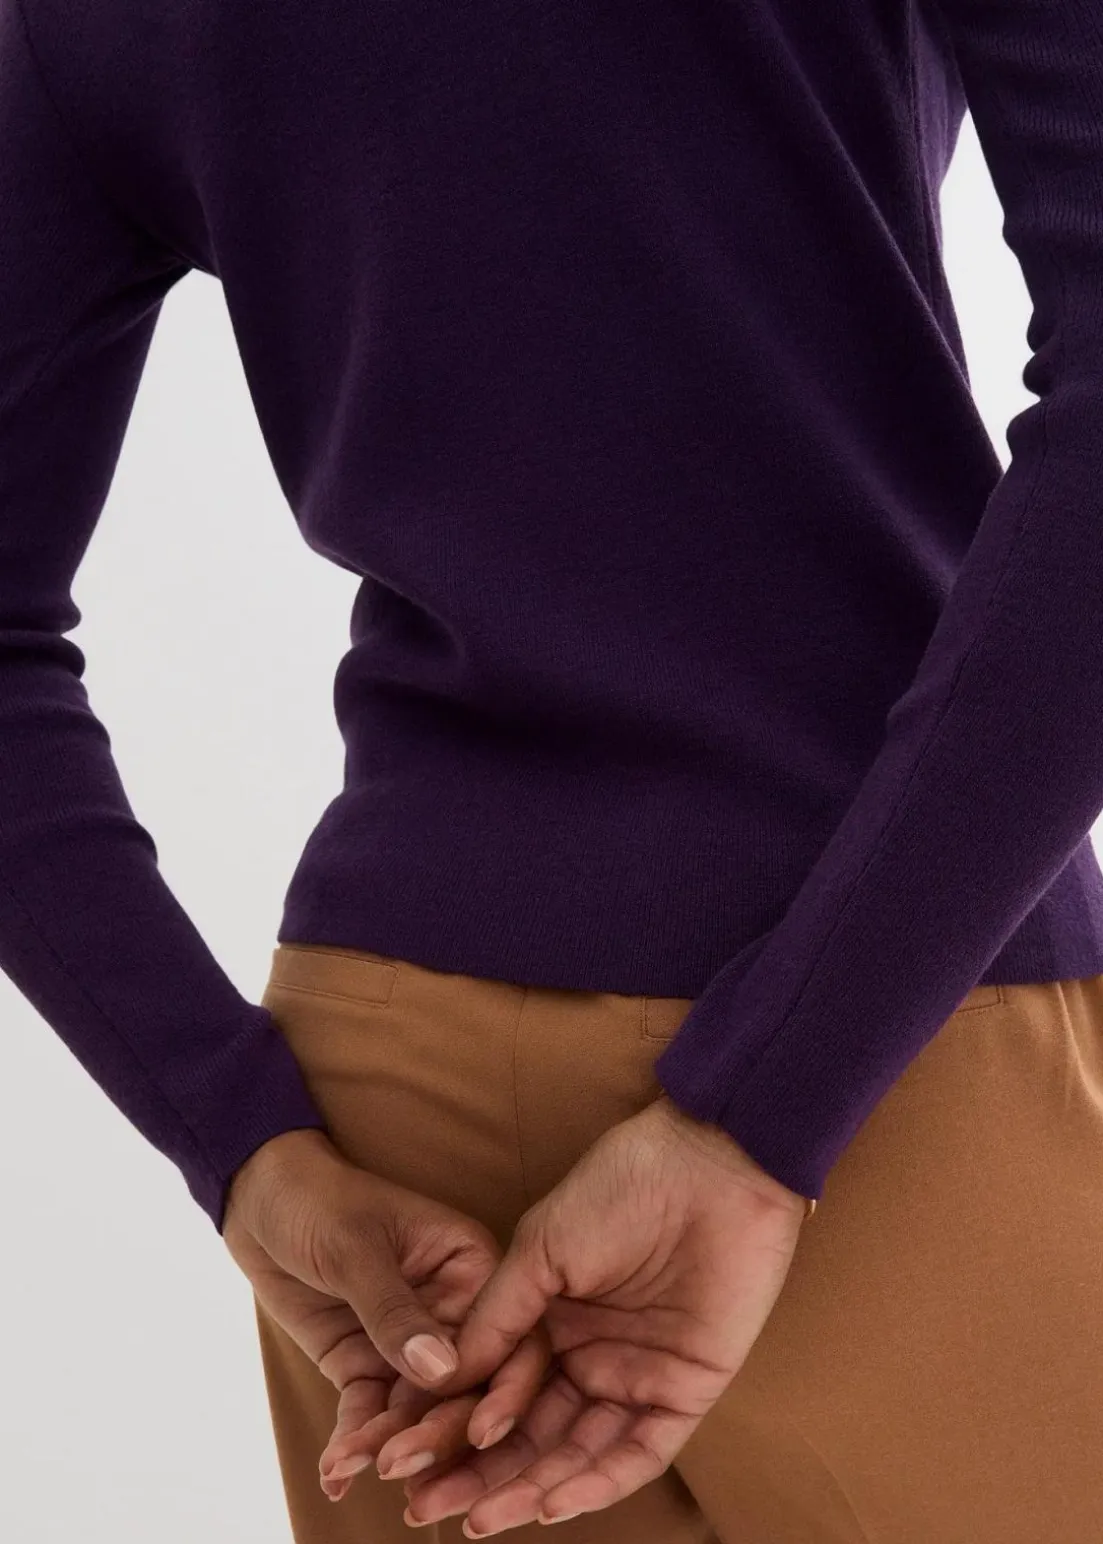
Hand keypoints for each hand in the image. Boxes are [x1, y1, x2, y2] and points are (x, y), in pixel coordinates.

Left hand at [220, 1128, 549, 1502]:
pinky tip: (335, 1473)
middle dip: (435, 1430)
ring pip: (415, 1410)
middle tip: (398, 1463)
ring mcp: (408, 1344)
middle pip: (465, 1386)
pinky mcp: (366, 1364)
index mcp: (471, 1267)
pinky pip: (368, 1412)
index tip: (480, 1434)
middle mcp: (452, 1311)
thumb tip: (443, 1374)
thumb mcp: (357, 1249)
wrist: (258, 1199)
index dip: (502, 1387)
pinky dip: (353, 1442)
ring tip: (352, 1465)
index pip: (506, 1335)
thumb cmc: (319, 1200)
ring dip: (389, 1444)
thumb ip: (396, 1312)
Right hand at [398, 1096, 807, 1533]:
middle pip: (529, 1434)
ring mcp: (637, 1376)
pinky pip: (638, 1454)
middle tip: (428, 1507)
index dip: (451, 1425)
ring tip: (479, 1519)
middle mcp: (590, 1356)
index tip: (401, 1457)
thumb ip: (498, 1316)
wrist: (707, 1167)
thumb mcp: (541, 1247)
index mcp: (552, 1320)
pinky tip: (549, 1504)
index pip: (496, 1390)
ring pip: (576, 1455)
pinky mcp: (685, 1392)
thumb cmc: (621, 1187)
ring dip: (529, 1490)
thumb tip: (444, 1378)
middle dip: (479, 1476)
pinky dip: (596, 1483)